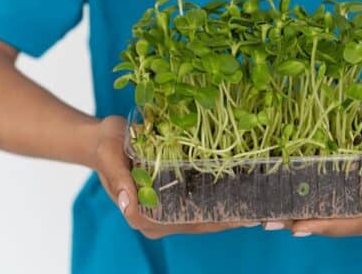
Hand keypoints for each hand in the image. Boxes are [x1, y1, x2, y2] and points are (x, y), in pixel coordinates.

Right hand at [90, 116, 256, 237]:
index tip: (238, 217)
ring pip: (202, 214)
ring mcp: (165, 208)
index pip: (184, 224)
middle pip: (198, 223)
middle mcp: (156, 217)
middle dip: (227, 218)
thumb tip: (129, 205)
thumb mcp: (110, 157)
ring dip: (226, 209)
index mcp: (141, 215)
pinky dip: (218, 196)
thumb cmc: (106, 147)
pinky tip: (240, 187)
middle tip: (258, 209)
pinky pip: (199, 200)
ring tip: (256, 199)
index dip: (213, 222)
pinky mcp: (172, 195)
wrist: (103, 138)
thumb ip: (119, 180)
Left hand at [287, 114, 361, 236]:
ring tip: (276, 220)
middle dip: (311, 227)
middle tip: (274, 223)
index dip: (330, 226)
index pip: (360, 222)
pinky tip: (291, 213)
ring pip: (341, 226)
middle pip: (346, 228)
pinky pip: (341, 218)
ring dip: (310, 224)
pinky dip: (317, 216)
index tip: (300, 225)